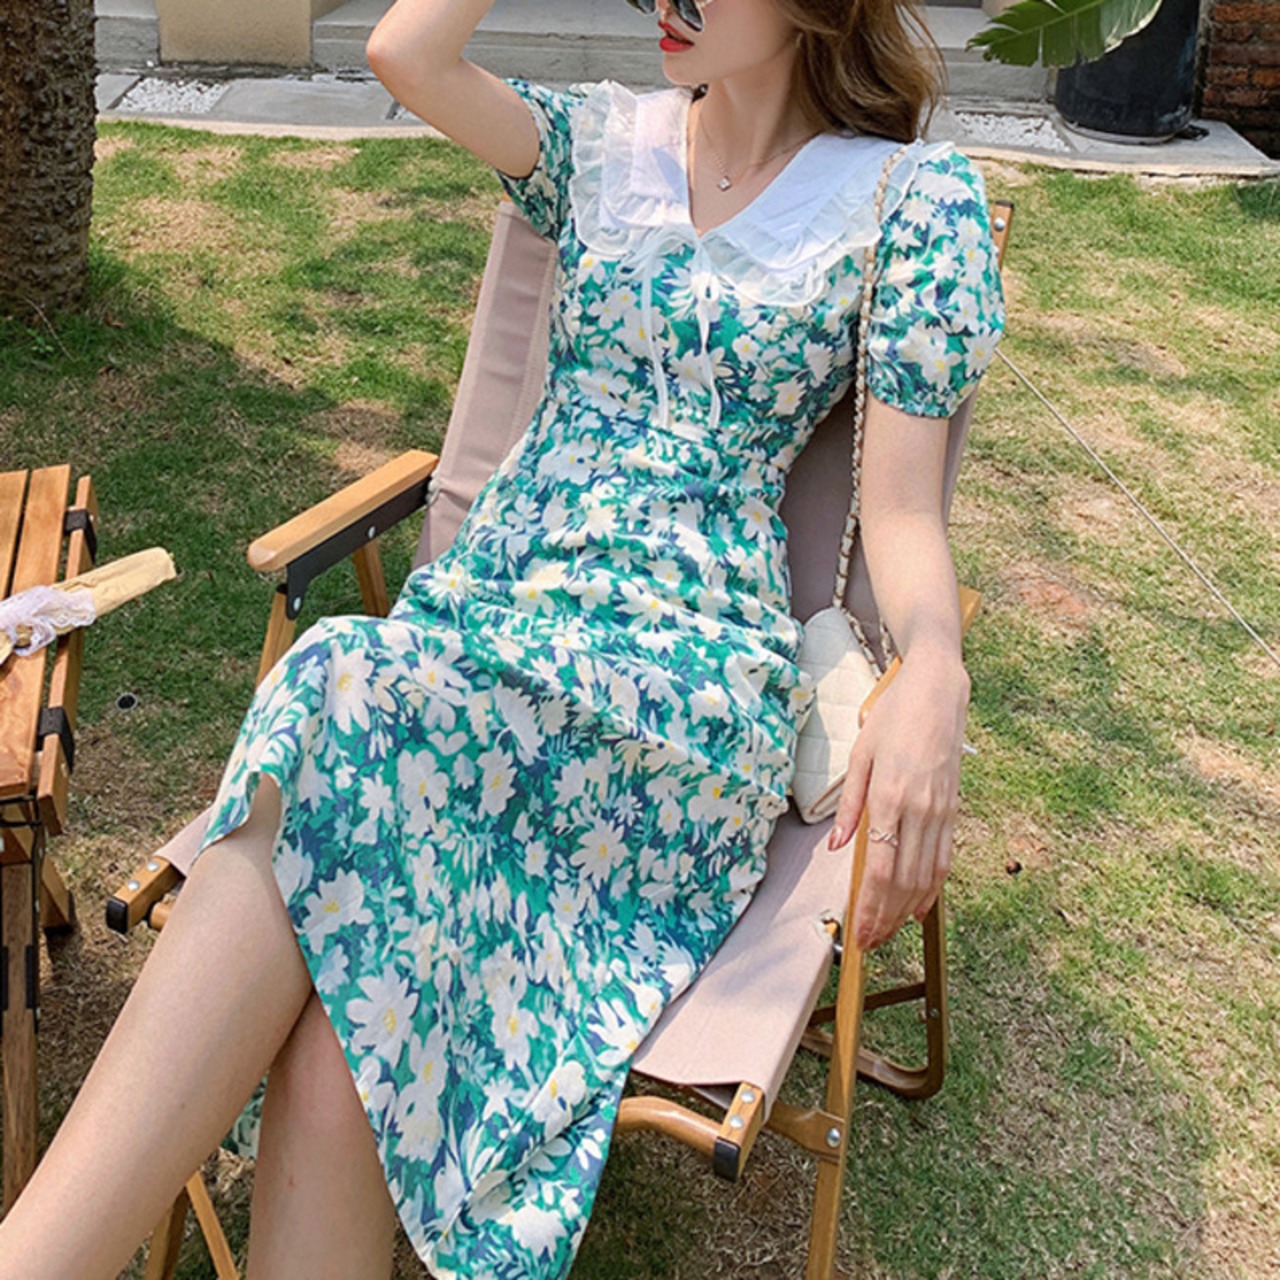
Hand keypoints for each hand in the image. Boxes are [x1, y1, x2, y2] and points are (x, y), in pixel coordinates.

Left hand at [827, 652, 969, 950]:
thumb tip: (836, 846)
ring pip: (927, 877)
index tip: (859, 932)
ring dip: (907, 911)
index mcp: (891, 798)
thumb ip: (849, 806)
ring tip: (889, 932)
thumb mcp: (861, 756)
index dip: (870, 907)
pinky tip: (919, 906)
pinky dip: (932, 888)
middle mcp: (921, 811)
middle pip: (904, 882)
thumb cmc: (894, 719)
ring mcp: (942, 812)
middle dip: (886, 919)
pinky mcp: (955, 809)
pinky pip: (944, 859)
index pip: (881, 869)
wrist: (938, 693)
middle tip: (870, 944)